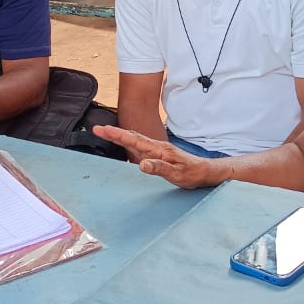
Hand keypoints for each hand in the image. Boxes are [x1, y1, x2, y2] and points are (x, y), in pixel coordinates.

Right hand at [92, 125, 221, 188]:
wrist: (206, 171)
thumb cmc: (193, 174)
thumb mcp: (177, 174)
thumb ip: (160, 168)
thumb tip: (142, 165)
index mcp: (159, 150)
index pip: (134, 140)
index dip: (116, 135)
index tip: (102, 129)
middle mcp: (157, 147)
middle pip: (131, 136)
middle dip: (114, 132)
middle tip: (97, 128)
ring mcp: (158, 150)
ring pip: (135, 139)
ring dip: (120, 135)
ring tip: (106, 132)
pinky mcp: (159, 154)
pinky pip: (140, 145)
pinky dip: (129, 141)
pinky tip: (126, 143)